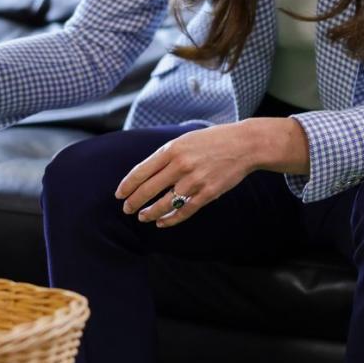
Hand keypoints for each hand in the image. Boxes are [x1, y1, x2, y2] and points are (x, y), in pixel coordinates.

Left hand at [113, 123, 261, 228]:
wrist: (244, 145)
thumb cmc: (211, 141)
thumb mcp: (184, 140)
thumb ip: (165, 155)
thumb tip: (144, 174)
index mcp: (172, 149)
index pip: (141, 171)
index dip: (127, 185)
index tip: (119, 195)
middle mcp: (181, 165)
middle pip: (149, 189)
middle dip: (134, 202)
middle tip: (126, 209)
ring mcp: (195, 181)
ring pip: (165, 203)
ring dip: (150, 213)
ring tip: (142, 217)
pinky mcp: (208, 193)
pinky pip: (184, 211)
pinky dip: (171, 219)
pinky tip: (162, 222)